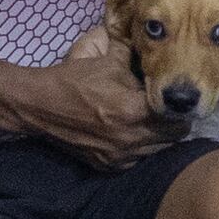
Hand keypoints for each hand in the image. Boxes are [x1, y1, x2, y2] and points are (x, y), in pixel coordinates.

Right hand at [3, 32, 168, 165]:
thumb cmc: (74, 79)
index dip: (179, 107)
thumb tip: (157, 53)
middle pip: (172, 137)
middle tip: (166, 109)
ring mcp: (118, 156)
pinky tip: (130, 132)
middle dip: (173, 123)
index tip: (177, 99)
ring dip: (158, 136)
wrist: (39, 105)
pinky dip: (139, 147)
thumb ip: (136, 59)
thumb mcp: (108, 61)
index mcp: (132, 111)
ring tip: (148, 120)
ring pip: (157, 150)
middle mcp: (129, 139)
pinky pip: (137, 159)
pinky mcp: (107, 165)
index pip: (176, 117)